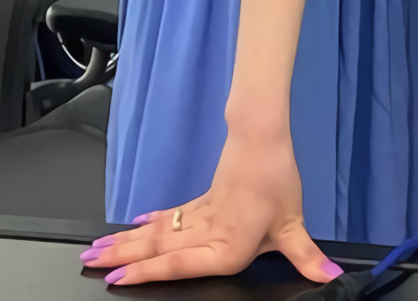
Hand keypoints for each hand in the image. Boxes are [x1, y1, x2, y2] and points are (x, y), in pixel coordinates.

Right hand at [79, 128, 339, 286]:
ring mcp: (200, 216)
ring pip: (156, 232)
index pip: (178, 264)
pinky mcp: (202, 201)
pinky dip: (152, 222)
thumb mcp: (292, 224)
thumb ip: (306, 256)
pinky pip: (170, 215)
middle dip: (122, 259)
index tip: (116, 277)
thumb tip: (329, 274)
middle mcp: (205, 234)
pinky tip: (136, 224)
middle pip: (157, 249)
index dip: (147, 272)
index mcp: (225, 248)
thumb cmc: (277, 181)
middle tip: (89, 263)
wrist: (263, 138)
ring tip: (97, 249)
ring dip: (126, 241)